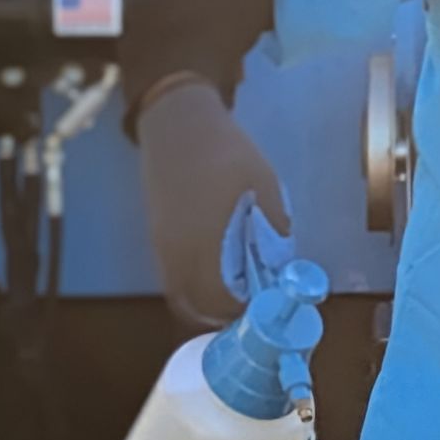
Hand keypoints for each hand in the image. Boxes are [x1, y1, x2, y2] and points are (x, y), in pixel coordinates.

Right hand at [136, 79, 288, 324]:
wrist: (178, 125)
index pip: (221, 299)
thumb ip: (276, 229)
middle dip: (225, 313)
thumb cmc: (226, 152)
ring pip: (182, 296)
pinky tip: (217, 272)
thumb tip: (282, 266)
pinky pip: (174, 280)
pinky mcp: (158, 240)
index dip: (243, 309)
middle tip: (252, 303)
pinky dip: (194, 287)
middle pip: (197, 306)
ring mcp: (164, 249)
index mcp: (207, 242)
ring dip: (207, 303)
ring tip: (237, 291)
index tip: (265, 304)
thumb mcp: (266, 185)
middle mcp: (180, 253)